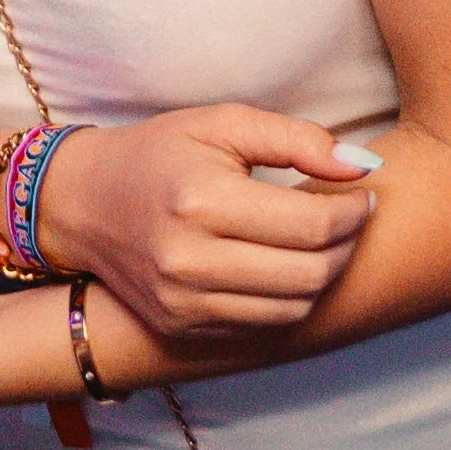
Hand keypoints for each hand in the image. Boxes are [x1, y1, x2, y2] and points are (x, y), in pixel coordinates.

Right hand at [35, 106, 378, 342]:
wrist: (86, 203)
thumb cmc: (160, 153)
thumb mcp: (222, 123)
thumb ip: (295, 139)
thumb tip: (360, 166)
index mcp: (203, 201)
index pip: (310, 226)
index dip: (352, 212)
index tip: (364, 193)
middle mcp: (190, 261)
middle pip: (308, 274)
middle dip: (348, 246)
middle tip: (355, 217)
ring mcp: (184, 303)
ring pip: (291, 308)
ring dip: (326, 277)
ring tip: (329, 241)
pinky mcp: (182, 326)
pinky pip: (262, 326)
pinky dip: (291, 300)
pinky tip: (292, 266)